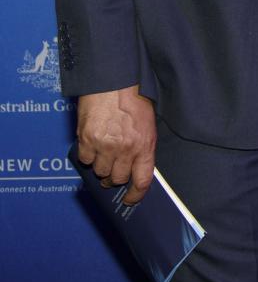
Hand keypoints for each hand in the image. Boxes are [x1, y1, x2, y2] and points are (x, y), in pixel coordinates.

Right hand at [76, 85, 156, 204]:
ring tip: (104, 151)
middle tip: (114, 168)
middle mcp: (125, 149)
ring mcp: (105, 146)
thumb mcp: (148, 124)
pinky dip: (88, 155)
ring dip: (101, 166)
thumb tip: (136, 166)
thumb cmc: (135, 99)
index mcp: (145, 145)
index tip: (130, 200)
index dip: (136, 195)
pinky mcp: (87, 140)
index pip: (142, 181)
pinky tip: (93, 143)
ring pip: (99, 171)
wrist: (115, 81)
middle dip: (115, 177)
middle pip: (117, 179)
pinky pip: (85, 159)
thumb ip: (142, 146)